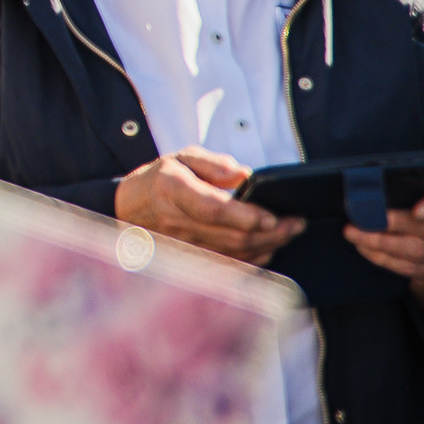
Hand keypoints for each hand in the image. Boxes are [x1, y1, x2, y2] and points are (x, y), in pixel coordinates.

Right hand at [114, 148, 302, 266]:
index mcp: (172, 189)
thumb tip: (245, 175)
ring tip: (289, 233)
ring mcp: (183, 246)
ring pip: (235, 254)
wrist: (127, 211)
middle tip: (296, 223)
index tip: (273, 215)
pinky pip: (229, 266)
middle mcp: (177, 222)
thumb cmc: (159, 181)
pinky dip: (253, 259)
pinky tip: (269, 248)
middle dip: (272, 233)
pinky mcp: (191, 261)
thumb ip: (213, 163)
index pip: (213, 209)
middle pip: (232, 236)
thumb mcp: (181, 157)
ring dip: (267, 246)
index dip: (246, 216)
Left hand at [348, 171, 423, 284]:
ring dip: (382, 245)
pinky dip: (388, 261)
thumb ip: (411, 178)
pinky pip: (416, 269)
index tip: (417, 211)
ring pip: (420, 252)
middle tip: (359, 220)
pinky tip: (368, 250)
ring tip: (355, 235)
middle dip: (390, 226)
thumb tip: (372, 183)